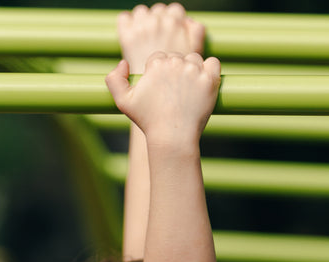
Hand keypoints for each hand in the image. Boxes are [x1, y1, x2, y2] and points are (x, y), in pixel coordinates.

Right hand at [106, 52, 220, 144]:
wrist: (172, 137)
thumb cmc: (148, 120)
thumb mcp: (122, 102)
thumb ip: (114, 79)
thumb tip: (124, 62)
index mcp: (156, 63)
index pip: (160, 57)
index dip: (159, 72)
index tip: (161, 88)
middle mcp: (176, 62)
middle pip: (178, 57)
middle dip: (176, 71)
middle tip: (175, 92)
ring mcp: (195, 70)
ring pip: (195, 58)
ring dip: (192, 69)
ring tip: (188, 89)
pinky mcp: (210, 79)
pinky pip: (214, 63)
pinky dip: (210, 70)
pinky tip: (203, 83)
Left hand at [118, 3, 204, 73]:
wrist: (153, 94)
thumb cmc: (177, 80)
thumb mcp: (194, 54)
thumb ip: (196, 34)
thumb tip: (188, 21)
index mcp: (175, 23)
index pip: (175, 11)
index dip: (174, 22)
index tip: (172, 35)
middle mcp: (159, 22)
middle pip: (159, 11)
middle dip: (160, 21)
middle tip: (159, 39)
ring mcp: (142, 28)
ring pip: (142, 12)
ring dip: (143, 20)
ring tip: (145, 37)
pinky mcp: (127, 35)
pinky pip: (125, 19)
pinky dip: (127, 23)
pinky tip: (132, 35)